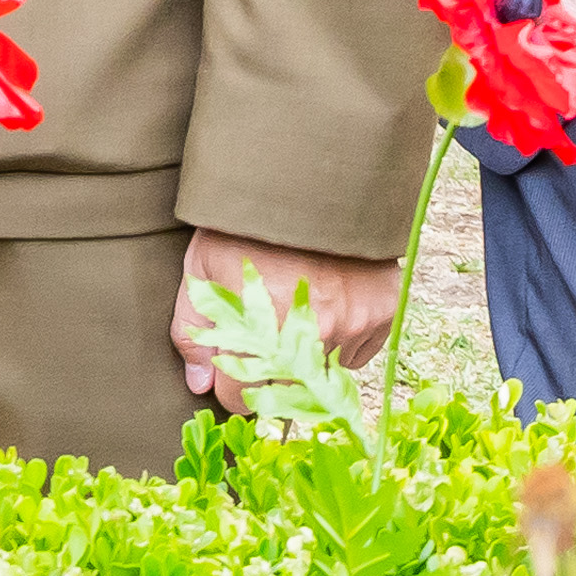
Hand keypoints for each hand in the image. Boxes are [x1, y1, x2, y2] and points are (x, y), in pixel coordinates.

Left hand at [176, 229, 404, 404]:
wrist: (304, 176)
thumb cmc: (243, 223)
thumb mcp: (201, 270)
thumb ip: (192, 333)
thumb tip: (200, 385)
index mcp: (261, 328)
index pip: (242, 399)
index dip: (231, 383)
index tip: (233, 364)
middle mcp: (313, 334)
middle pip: (286, 394)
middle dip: (269, 376)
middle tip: (263, 339)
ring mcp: (353, 324)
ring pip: (324, 374)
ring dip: (307, 355)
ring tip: (295, 307)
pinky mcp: (383, 312)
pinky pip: (358, 352)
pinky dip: (341, 338)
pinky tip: (327, 301)